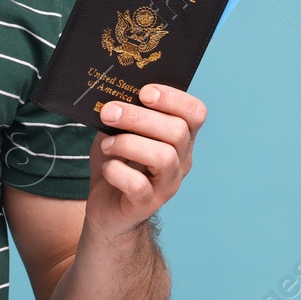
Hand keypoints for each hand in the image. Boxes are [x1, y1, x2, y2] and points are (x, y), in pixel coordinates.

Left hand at [86, 83, 206, 240]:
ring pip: (164, 157)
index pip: (195, 113)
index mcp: (179, 137)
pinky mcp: (147, 204)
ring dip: (128, 144)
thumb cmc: (115, 161)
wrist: (105, 207)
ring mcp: (168, 184)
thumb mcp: (116, 131)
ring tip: (107, 145)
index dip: (174, 98)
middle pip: (177, 131)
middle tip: (109, 112)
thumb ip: (121, 113)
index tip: (145, 92)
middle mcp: (181, 160)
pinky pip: (138, 185)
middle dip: (139, 117)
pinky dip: (117, 171)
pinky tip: (108, 168)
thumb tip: (112, 94)